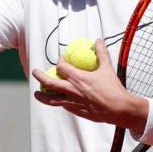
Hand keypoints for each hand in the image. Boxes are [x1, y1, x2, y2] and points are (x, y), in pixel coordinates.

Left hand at [31, 39, 147, 132]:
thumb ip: (101, 53)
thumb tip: (98, 40)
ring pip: (52, 100)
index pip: (61, 67)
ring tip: (37, 94)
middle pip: (49, 83)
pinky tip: (58, 100)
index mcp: (78, 78)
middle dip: (40, 77)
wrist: (118, 109)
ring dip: (42, 96)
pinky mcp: (76, 111)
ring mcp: (73, 102)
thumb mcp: (107, 68)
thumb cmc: (113, 88)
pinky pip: (64, 106)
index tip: (60, 59)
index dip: (59, 61)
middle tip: (34, 72)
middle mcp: (72, 90)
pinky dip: (59, 102)